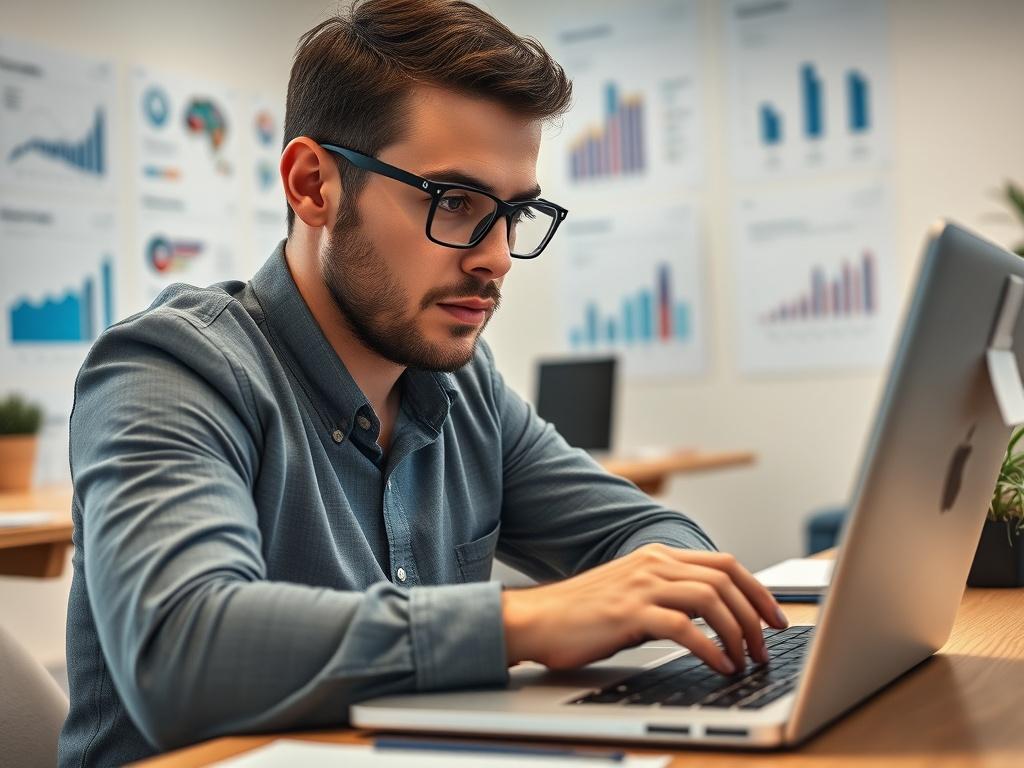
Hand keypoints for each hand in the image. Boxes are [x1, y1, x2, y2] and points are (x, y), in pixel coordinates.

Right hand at [501, 544, 787, 675]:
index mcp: (658, 555)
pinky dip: (711, 648)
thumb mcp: (634, 594)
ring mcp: (641, 585)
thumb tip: (714, 620)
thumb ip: (669, 596)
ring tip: (745, 661)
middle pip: (726, 579)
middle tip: (766, 648)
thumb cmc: (584, 614)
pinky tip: (719, 666)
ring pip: (712, 600)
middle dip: (755, 615)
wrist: (536, 619)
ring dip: (738, 633)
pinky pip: (685, 627)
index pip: (725, 564)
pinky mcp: (629, 612)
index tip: (776, 618)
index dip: (757, 591)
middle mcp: (654, 563)